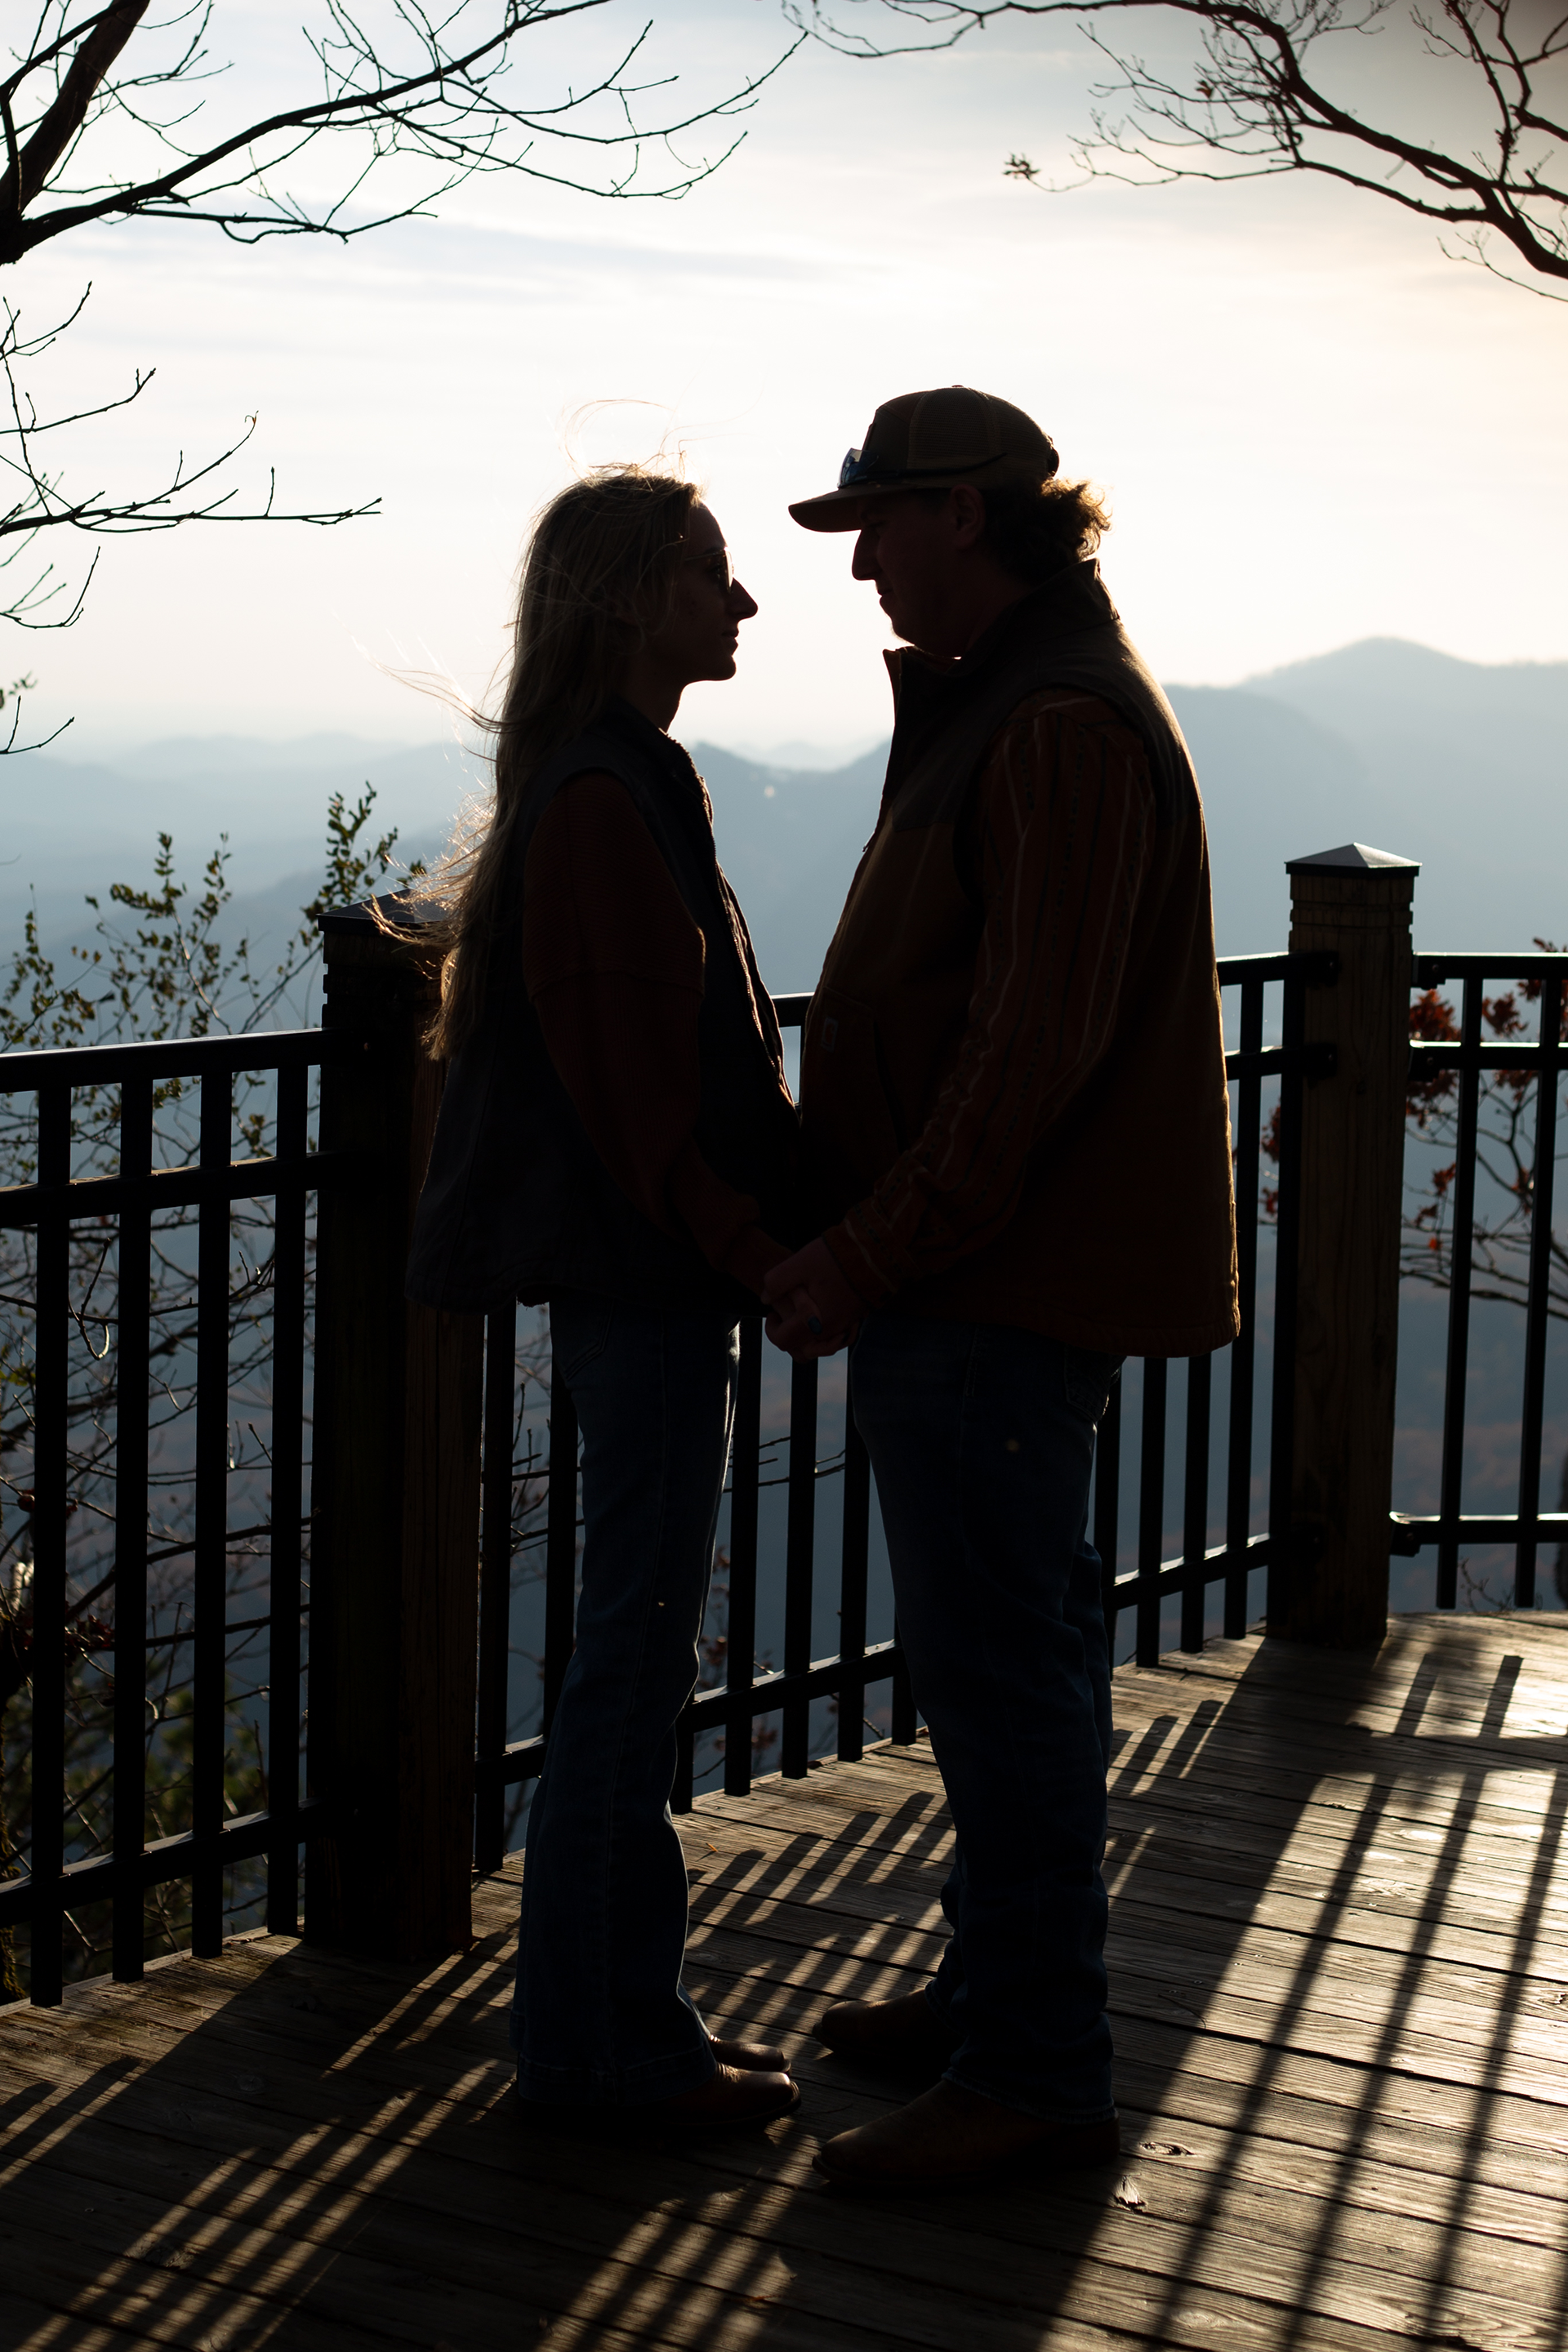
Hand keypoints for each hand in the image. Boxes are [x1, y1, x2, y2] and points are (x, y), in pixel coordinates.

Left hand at [761, 1238, 863, 1358]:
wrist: (874, 1251)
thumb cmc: (835, 1257)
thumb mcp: (798, 1263)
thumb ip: (775, 1282)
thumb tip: (765, 1298)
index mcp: (816, 1323)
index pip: (784, 1342)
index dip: (771, 1329)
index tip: (773, 1312)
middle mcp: (833, 1332)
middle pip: (802, 1350)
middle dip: (788, 1333)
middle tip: (785, 1311)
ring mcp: (846, 1327)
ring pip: (818, 1345)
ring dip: (805, 1334)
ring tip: (800, 1309)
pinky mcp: (855, 1319)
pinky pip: (834, 1336)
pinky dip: (822, 1329)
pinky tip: (818, 1309)